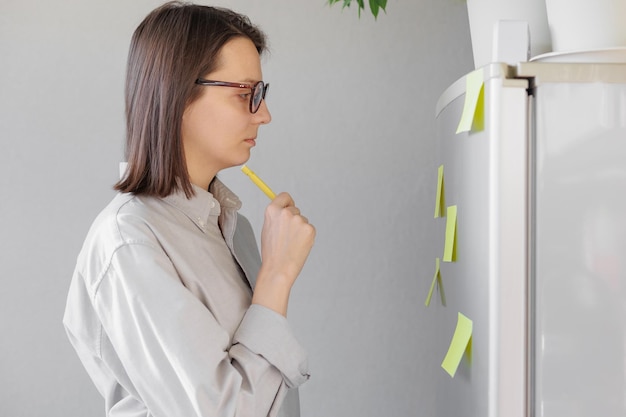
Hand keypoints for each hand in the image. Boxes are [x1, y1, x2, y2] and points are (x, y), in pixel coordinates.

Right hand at [252, 192, 315, 315]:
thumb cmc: (272, 252)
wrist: (279, 268)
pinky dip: (306, 236)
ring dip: (299, 229)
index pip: (284, 196)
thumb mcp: (267, 228)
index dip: (287, 203)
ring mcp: (299, 220)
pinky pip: (309, 229)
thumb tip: (285, 207)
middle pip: (295, 209)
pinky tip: (298, 246)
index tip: (288, 207)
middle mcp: (286, 212)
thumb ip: (276, 216)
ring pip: (303, 220)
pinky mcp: (310, 229)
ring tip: (291, 243)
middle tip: (286, 236)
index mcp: (272, 210)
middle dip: (293, 219)